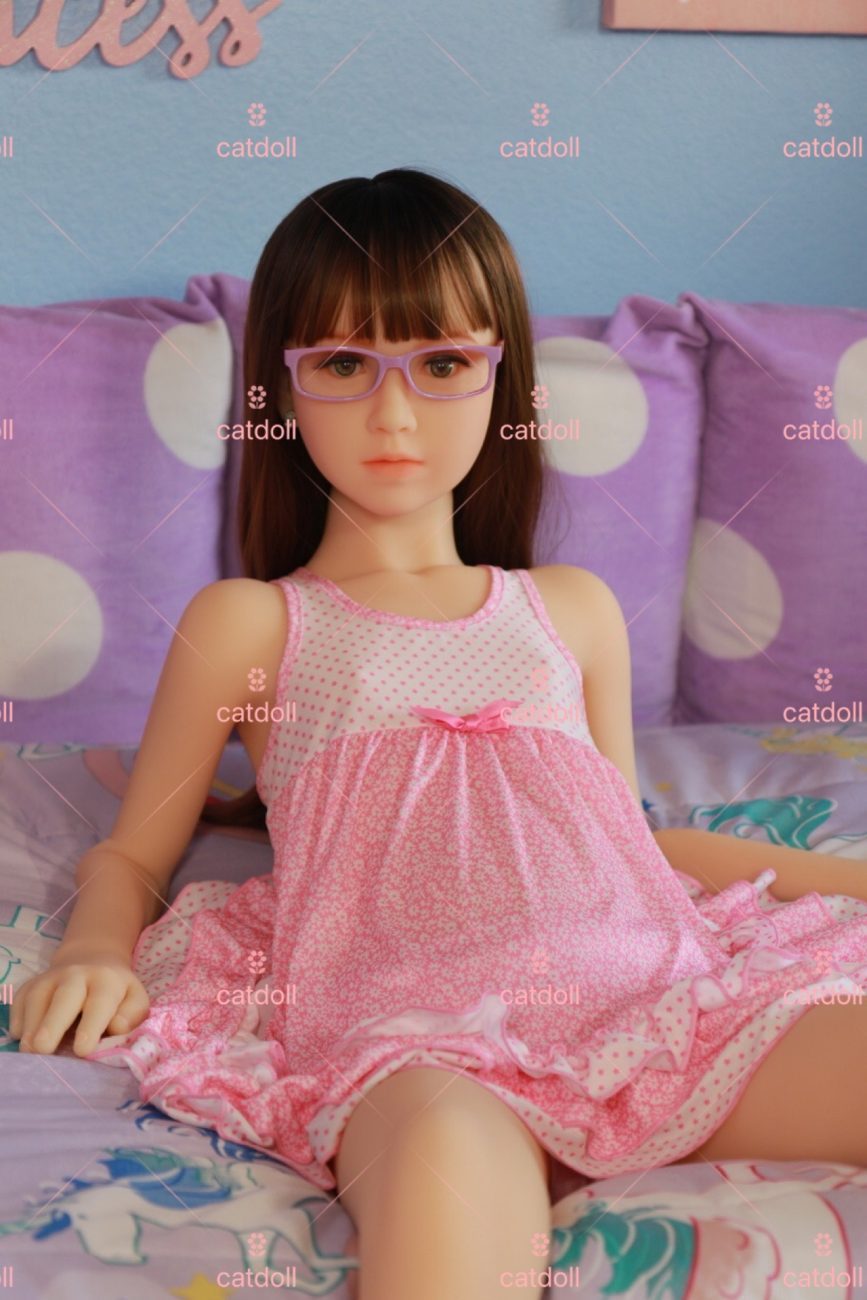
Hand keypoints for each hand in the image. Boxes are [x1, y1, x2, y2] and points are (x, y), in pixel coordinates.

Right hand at [9, 949, 149, 1057]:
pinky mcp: (32, 983)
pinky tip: (21, 1036)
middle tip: (43, 1049)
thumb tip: (117, 1028)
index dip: (91, 1026)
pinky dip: (18, 1017)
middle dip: (53, 1023)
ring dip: (31, 1024)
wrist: (93, 960)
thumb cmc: (116, 992)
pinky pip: (21, 998)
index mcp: (107, 981)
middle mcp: (77, 974)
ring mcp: (51, 977)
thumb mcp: (135, 999)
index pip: (100, 1003)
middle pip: (64, 997)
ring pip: (38, 997)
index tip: (83, 1050)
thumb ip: (132, 1015)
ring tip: (29, 1050)